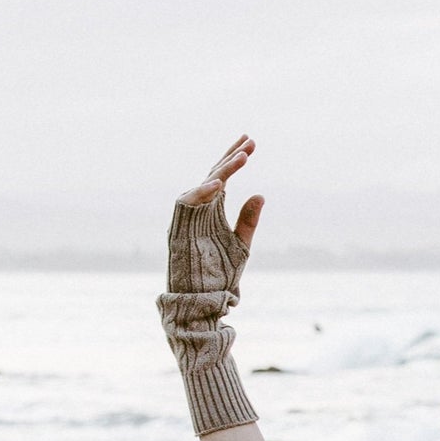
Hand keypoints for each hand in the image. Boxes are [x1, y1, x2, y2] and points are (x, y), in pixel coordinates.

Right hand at [166, 135, 263, 294]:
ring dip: (222, 171)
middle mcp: (200, 207)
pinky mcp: (179, 225)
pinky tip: (220, 183)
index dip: (235, 159)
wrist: (202, 299)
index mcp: (213, 209)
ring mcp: (189, 215)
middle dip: (231, 156)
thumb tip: (261, 194)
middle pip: (214, 174)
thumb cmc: (219, 275)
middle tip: (250, 141)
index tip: (251, 143)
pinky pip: (188, 202)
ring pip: (204, 184)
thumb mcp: (241, 245)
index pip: (223, 177)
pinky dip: (203, 192)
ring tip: (243, 158)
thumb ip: (248, 220)